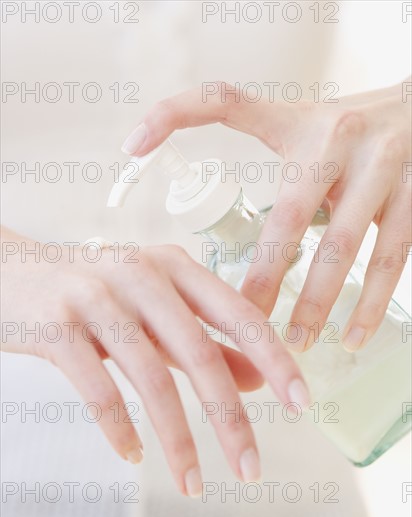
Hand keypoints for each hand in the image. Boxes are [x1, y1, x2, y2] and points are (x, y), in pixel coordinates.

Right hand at [1, 226, 307, 496]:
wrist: (13, 273)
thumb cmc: (96, 295)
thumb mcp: (156, 311)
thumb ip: (205, 340)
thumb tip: (258, 379)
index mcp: (173, 265)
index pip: (238, 313)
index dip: (273, 357)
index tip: (301, 401)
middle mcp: (139, 273)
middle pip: (198, 352)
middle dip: (230, 417)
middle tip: (251, 466)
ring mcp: (95, 296)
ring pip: (150, 375)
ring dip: (177, 438)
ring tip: (194, 481)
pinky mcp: (56, 325)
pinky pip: (95, 386)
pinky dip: (118, 427)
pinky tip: (132, 455)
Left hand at [122, 78, 411, 351]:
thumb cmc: (343, 129)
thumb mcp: (296, 123)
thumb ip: (253, 144)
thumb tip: (197, 189)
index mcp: (296, 124)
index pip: (224, 102)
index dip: (173, 113)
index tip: (129, 148)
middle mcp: (338, 141)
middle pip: (290, 215)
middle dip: (266, 275)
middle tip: (245, 324)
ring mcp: (382, 169)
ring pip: (343, 245)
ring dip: (317, 301)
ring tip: (296, 344)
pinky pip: (391, 257)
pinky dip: (371, 302)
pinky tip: (354, 337)